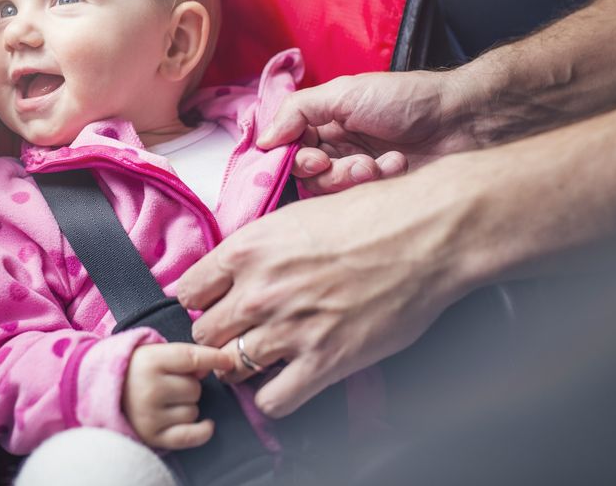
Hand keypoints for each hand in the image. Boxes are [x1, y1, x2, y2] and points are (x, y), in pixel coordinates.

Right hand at [121, 342, 235, 449]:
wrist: (103, 392)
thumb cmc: (136, 370)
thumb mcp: (154, 353)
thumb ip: (184, 356)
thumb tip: (213, 365)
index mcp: (149, 361)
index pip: (191, 358)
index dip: (214, 358)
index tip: (229, 361)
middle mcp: (149, 389)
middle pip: (195, 388)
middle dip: (189, 386)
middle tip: (170, 384)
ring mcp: (150, 415)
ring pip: (193, 411)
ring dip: (187, 406)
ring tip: (167, 401)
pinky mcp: (152, 436)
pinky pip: (190, 436)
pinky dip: (203, 431)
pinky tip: (207, 424)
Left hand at [177, 159, 483, 417]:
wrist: (428, 233)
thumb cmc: (373, 215)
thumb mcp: (298, 215)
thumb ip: (260, 247)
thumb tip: (237, 270)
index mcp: (248, 248)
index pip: (187, 290)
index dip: (202, 301)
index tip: (216, 304)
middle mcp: (260, 290)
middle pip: (203, 333)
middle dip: (221, 334)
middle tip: (243, 332)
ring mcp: (289, 328)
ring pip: (231, 368)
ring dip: (245, 365)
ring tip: (267, 356)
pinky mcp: (324, 361)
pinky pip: (273, 401)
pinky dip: (275, 397)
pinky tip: (289, 380)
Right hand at [258, 71, 481, 193]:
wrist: (461, 119)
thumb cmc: (406, 99)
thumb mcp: (345, 93)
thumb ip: (298, 111)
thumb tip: (262, 139)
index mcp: (323, 122)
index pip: (287, 149)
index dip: (294, 159)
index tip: (313, 158)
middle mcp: (336, 147)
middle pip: (305, 176)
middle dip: (326, 172)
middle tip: (349, 162)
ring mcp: (357, 172)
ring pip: (330, 192)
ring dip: (352, 178)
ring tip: (380, 163)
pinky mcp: (379, 194)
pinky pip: (359, 202)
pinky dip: (378, 183)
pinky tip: (398, 165)